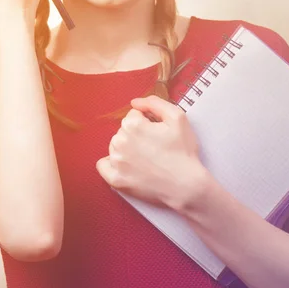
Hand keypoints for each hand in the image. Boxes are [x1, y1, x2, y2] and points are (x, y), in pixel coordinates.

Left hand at [96, 95, 206, 210]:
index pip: (134, 115)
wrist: (185, 185)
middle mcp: (119, 142)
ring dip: (127, 147)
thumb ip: (155, 103)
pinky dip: (111, 163)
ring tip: (146, 156)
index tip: (159, 131)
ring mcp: (116, 162)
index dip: (148, 121)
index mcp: (133, 125)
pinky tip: (126, 164)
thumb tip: (135, 102)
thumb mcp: (177, 117)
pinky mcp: (116, 180)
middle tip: (155, 145)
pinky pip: (103, 165)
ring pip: (115, 145)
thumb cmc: (183, 151)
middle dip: (137, 133)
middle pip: (124, 129)